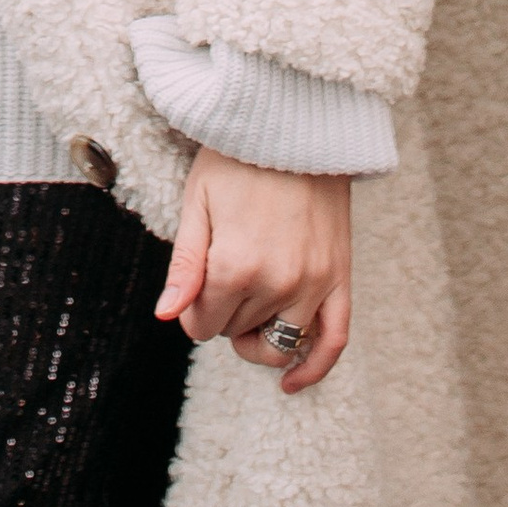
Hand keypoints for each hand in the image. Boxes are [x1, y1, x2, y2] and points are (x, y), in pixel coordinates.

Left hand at [156, 151, 350, 393]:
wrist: (298, 124)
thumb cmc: (239, 158)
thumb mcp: (198, 202)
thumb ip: (185, 266)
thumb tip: (167, 315)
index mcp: (235, 265)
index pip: (202, 326)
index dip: (191, 311)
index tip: (191, 288)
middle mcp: (278, 282)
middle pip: (237, 332)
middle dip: (222, 314)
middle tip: (219, 275)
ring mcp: (314, 283)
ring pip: (278, 343)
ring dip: (257, 336)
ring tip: (246, 310)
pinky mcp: (340, 277)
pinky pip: (333, 340)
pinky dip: (313, 367)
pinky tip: (291, 381)